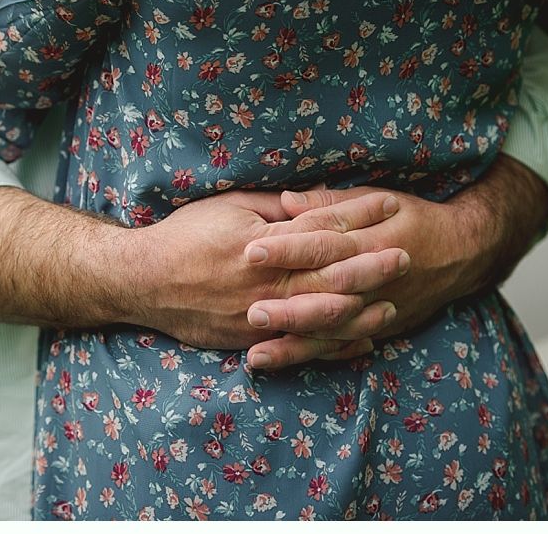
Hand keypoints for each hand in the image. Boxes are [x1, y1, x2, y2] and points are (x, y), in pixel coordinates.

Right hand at [125, 189, 409, 360]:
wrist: (142, 280)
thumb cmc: (185, 235)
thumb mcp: (229, 206)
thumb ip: (274, 208)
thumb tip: (313, 200)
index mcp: (263, 244)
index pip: (322, 228)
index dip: (358, 215)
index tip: (388, 204)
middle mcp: (266, 283)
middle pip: (331, 276)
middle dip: (373, 266)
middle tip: (406, 255)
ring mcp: (260, 316)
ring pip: (322, 318)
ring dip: (361, 312)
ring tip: (393, 304)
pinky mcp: (250, 339)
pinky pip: (299, 347)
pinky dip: (332, 347)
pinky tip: (359, 342)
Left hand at [244, 155, 547, 341]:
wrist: (463, 255)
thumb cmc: (413, 219)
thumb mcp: (378, 200)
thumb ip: (330, 203)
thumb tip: (284, 201)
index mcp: (372, 241)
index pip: (325, 244)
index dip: (289, 248)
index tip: (252, 251)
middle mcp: (375, 280)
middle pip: (328, 296)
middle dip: (289, 307)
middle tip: (251, 311)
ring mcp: (378, 310)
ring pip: (333, 331)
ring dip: (296, 343)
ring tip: (257, 354)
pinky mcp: (377, 329)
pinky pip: (343, 347)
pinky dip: (313, 357)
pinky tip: (282, 362)